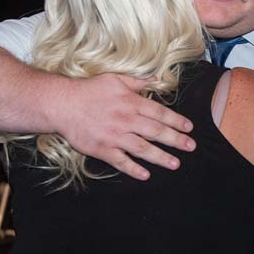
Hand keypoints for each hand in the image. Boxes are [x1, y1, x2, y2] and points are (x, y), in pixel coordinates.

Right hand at [46, 74, 194, 180]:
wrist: (63, 104)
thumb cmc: (90, 90)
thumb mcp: (116, 79)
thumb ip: (138, 81)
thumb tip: (157, 79)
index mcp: (131, 102)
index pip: (159, 113)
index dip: (176, 121)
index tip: (189, 128)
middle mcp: (126, 120)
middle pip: (156, 132)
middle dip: (176, 140)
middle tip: (191, 147)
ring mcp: (114, 136)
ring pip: (143, 148)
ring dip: (161, 157)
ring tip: (175, 164)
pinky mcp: (102, 149)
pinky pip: (121, 161)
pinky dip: (134, 169)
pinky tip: (146, 175)